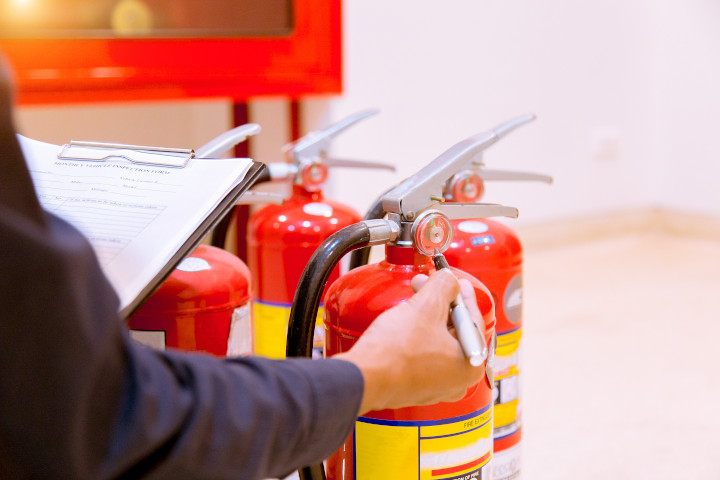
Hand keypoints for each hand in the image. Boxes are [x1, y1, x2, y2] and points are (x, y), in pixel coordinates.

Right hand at [335, 269, 486, 414]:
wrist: (363, 378)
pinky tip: (405, 322)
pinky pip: (423, 354)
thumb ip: (444, 286)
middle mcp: (457, 381)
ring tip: (413, 300)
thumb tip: (449, 279)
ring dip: (427, 317)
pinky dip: (417, 335)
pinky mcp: (414, 387)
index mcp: (470, 364)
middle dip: (440, 303)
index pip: (472, 320)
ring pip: (437, 341)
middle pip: (455, 330)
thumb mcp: (426, 307)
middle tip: (428, 285)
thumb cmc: (396, 352)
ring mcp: (435, 387)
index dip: (461, 294)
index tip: (455, 281)